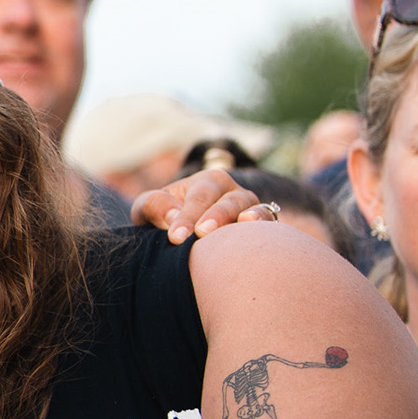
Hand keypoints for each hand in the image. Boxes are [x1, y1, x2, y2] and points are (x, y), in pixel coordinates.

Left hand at [132, 168, 270, 243]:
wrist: (185, 234)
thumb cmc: (165, 217)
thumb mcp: (149, 208)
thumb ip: (154, 206)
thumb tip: (172, 218)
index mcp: (207, 181)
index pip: (198, 199)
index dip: (186, 217)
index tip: (175, 237)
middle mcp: (233, 191)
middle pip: (227, 202)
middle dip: (214, 217)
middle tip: (201, 233)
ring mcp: (251, 208)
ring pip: (251, 210)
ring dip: (245, 219)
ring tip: (240, 224)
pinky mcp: (262, 228)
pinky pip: (268, 223)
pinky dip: (264, 225)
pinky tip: (259, 233)